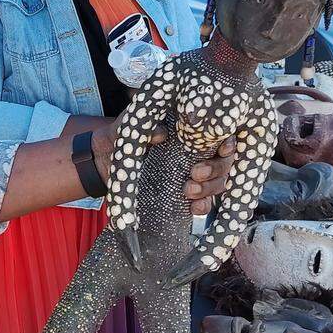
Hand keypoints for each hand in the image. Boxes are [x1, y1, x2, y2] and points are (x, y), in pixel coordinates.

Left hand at [91, 121, 232, 214]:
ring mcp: (195, 171)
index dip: (228, 141)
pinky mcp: (186, 191)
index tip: (222, 148)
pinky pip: (205, 201)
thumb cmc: (120, 132)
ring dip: (209, 189)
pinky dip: (203, 206)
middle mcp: (199, 149)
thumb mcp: (130, 124)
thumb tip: (162, 134)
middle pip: (226, 160)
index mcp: (191, 126)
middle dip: (216, 168)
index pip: (222, 132)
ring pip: (219, 181)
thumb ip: (145, 126)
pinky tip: (193, 208)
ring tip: (188, 190)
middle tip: (195, 173)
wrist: (104, 156)